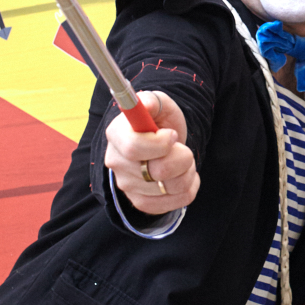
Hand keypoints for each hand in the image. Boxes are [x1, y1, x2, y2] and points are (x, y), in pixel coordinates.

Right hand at [104, 91, 198, 214]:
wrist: (163, 144)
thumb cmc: (159, 122)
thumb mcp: (159, 105)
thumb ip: (152, 101)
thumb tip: (144, 105)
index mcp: (116, 134)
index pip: (134, 148)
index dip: (161, 144)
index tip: (173, 136)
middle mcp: (116, 162)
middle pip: (158, 171)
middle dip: (182, 157)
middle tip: (181, 148)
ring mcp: (127, 185)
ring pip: (171, 188)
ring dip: (187, 172)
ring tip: (182, 161)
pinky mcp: (141, 202)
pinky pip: (175, 203)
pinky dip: (188, 188)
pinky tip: (184, 176)